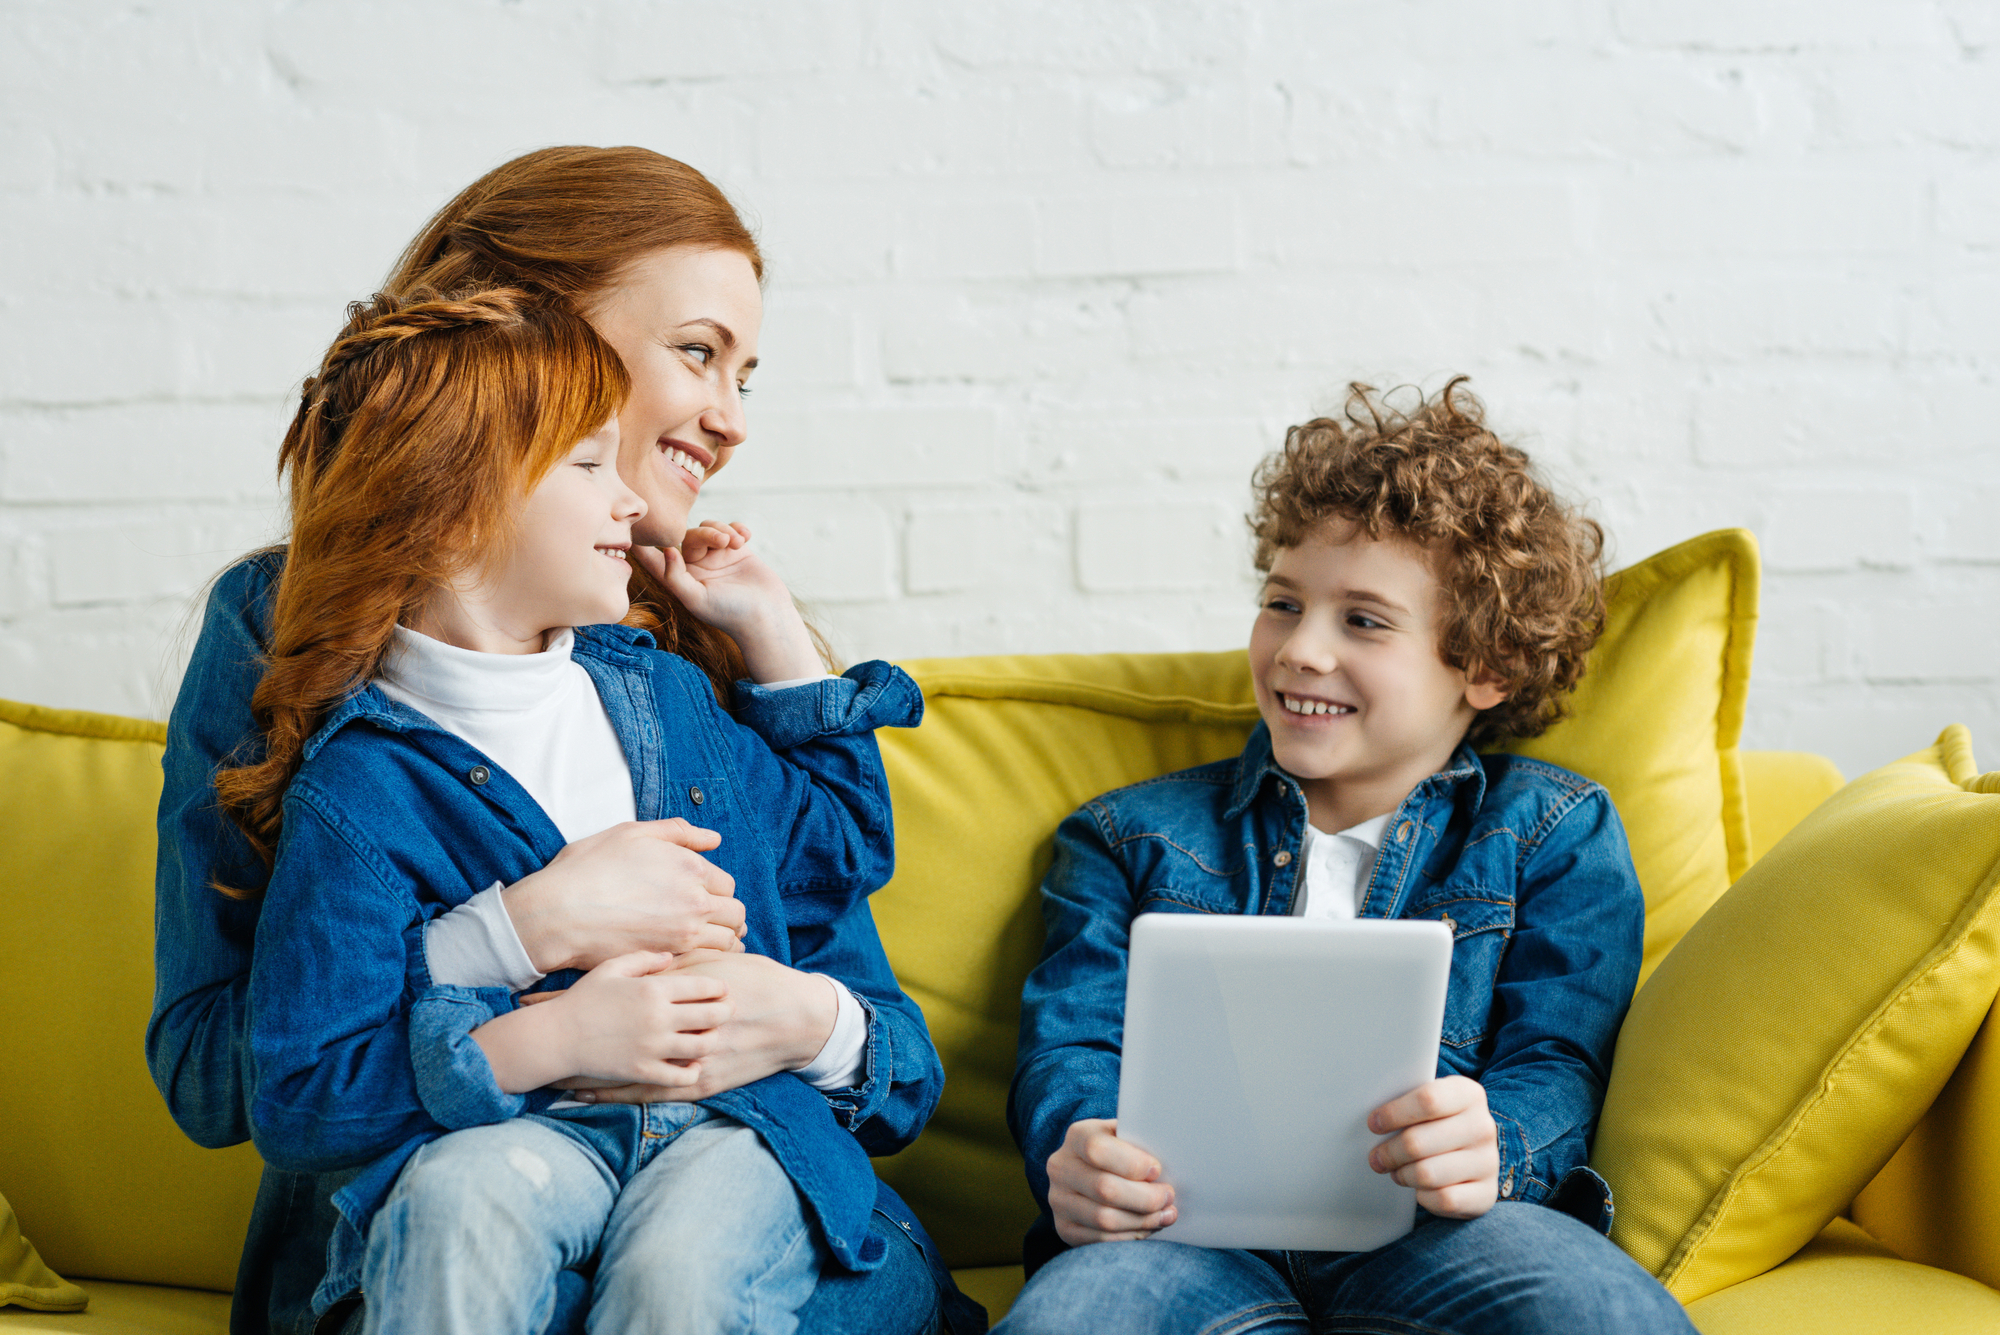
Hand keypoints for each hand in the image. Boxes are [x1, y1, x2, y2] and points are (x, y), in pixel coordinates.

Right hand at [472, 951, 731, 1092]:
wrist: (558, 1037)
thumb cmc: (584, 998)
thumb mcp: (612, 968)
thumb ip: (644, 959)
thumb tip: (671, 958)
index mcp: (654, 990)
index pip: (704, 987)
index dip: (719, 988)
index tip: (722, 990)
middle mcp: (659, 1019)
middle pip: (712, 1016)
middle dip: (724, 1012)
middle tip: (726, 1012)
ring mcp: (653, 1047)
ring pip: (703, 1047)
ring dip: (711, 1041)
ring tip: (710, 1037)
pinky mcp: (644, 1071)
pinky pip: (682, 1077)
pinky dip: (693, 1071)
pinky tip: (691, 1063)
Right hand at [502, 819, 744, 973]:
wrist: (557, 913)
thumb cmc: (589, 869)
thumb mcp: (632, 833)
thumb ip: (678, 833)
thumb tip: (714, 840)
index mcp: (691, 868)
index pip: (727, 884)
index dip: (716, 889)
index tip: (703, 895)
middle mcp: (695, 902)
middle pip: (735, 914)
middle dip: (727, 915)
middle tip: (711, 919)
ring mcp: (683, 935)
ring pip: (726, 942)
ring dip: (722, 939)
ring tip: (707, 940)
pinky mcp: (668, 959)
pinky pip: (705, 962)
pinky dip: (706, 960)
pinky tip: (691, 956)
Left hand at [552, 949, 837, 1104]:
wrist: (797, 1018)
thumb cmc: (757, 981)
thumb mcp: (715, 962)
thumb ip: (677, 962)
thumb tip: (640, 953)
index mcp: (677, 994)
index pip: (612, 997)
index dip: (574, 1000)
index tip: (535, 998)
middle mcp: (678, 1030)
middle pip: (613, 1035)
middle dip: (572, 1036)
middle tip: (530, 1036)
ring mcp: (689, 1060)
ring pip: (627, 1073)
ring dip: (589, 1075)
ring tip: (549, 1076)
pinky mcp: (701, 1083)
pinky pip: (652, 1094)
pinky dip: (619, 1097)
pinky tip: (592, 1098)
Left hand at [632, 521, 822, 682]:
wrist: (767, 616)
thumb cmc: (730, 614)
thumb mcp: (696, 599)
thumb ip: (675, 576)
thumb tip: (665, 550)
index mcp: (681, 579)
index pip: (656, 558)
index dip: (643, 543)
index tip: (632, 526)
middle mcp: (697, 566)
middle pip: (690, 535)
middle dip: (706, 533)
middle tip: (723, 542)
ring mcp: (718, 557)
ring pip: (710, 528)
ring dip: (723, 530)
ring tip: (737, 543)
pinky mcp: (738, 551)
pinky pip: (731, 529)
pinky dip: (737, 528)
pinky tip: (746, 538)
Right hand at [1046, 1118, 1176, 1245]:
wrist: (1088, 1171)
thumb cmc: (1119, 1151)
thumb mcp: (1125, 1136)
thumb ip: (1140, 1143)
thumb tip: (1170, 1157)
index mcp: (1077, 1136)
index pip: (1098, 1150)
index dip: (1132, 1164)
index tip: (1157, 1171)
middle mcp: (1061, 1167)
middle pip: (1105, 1189)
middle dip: (1145, 1198)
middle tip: (1168, 1197)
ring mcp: (1059, 1200)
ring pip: (1104, 1219)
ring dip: (1142, 1220)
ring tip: (1165, 1215)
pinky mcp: (1065, 1228)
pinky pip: (1101, 1239)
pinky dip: (1130, 1236)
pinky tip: (1147, 1227)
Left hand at [1367, 1075, 1499, 1218]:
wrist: (1474, 1155)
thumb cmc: (1440, 1124)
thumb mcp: (1430, 1104)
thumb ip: (1408, 1103)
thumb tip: (1370, 1114)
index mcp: (1468, 1094)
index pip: (1427, 1100)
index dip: (1394, 1114)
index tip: (1374, 1124)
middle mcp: (1483, 1126)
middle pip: (1418, 1142)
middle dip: (1389, 1152)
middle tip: (1376, 1157)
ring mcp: (1488, 1162)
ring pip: (1427, 1174)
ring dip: (1403, 1175)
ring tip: (1396, 1171)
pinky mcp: (1486, 1194)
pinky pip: (1443, 1199)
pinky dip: (1424, 1197)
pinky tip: (1419, 1188)